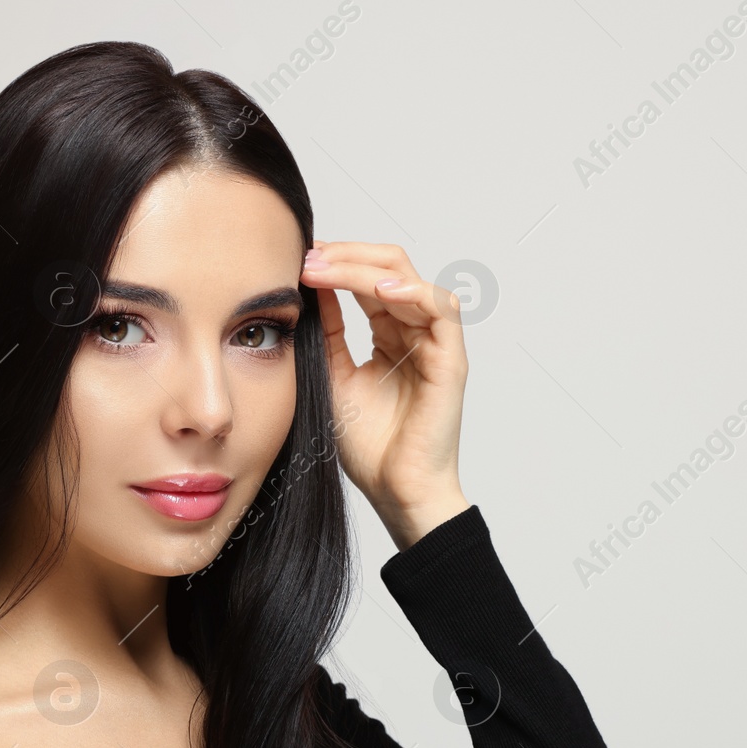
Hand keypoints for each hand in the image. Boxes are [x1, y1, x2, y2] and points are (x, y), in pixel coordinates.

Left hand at [301, 241, 470, 549]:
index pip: (366, 280)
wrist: (394, 491)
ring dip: (366, 267)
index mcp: (390, 335)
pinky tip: (377, 291)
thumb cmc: (370, 447)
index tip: (296, 260)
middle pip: (389, 267)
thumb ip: (328, 333)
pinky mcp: (450, 360)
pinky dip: (411, 292)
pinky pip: (440, 309)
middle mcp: (415, 333)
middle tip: (307, 258)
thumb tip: (309, 289)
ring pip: (409, 279)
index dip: (335, 263)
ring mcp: (435, 344)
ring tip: (327, 269)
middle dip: (346, 256)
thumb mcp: (334, 376)